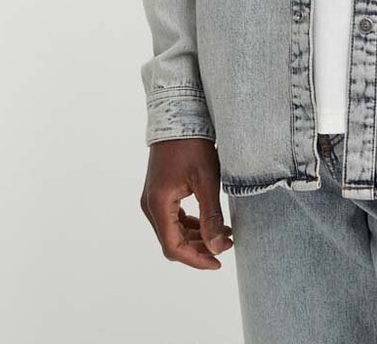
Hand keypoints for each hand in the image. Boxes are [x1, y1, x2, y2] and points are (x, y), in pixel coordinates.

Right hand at [140, 137, 234, 268]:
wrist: (178, 115)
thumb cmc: (193, 144)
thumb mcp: (207, 180)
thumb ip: (211, 216)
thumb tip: (217, 247)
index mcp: (158, 204)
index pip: (174, 247)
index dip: (196, 259)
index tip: (218, 262)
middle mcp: (150, 205)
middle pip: (172, 241)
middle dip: (199, 248)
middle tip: (225, 246)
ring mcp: (152, 198)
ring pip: (173, 230)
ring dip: (196, 236)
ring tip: (224, 233)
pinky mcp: (159, 191)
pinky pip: (173, 217)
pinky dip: (190, 223)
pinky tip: (210, 221)